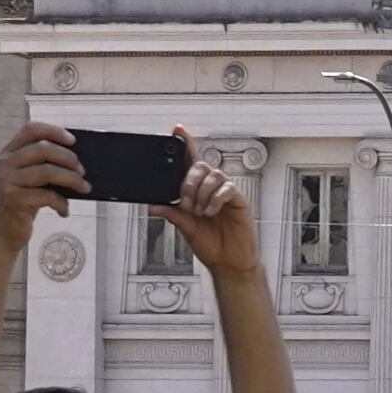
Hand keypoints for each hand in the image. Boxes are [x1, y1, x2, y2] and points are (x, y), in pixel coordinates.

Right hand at [0, 123, 85, 245]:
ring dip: (72, 180)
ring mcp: (7, 181)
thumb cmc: (20, 205)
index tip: (73, 141)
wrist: (1, 234)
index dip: (54, 131)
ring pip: (48, 171)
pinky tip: (64, 211)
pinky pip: (47, 195)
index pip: (31, 130)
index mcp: (8, 154)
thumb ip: (43, 166)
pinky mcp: (14, 200)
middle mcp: (5, 164)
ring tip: (83, 188)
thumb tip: (77, 161)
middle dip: (69, 158)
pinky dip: (62, 203)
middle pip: (43, 148)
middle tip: (82, 171)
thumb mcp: (28, 181)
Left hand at [155, 130, 265, 283]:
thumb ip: (172, 214)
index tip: (177, 130)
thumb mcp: (185, 228)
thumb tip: (152, 206)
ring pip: (214, 175)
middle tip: (185, 203)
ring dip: (201, 193)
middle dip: (188, 183)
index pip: (191, 162)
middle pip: (200, 166)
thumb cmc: (211, 244)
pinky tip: (210, 212)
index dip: (186, 144)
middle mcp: (212, 188)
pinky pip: (227, 189)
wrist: (228, 262)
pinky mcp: (239, 201)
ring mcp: (226, 193)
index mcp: (198, 191)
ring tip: (199, 212)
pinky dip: (215, 199)